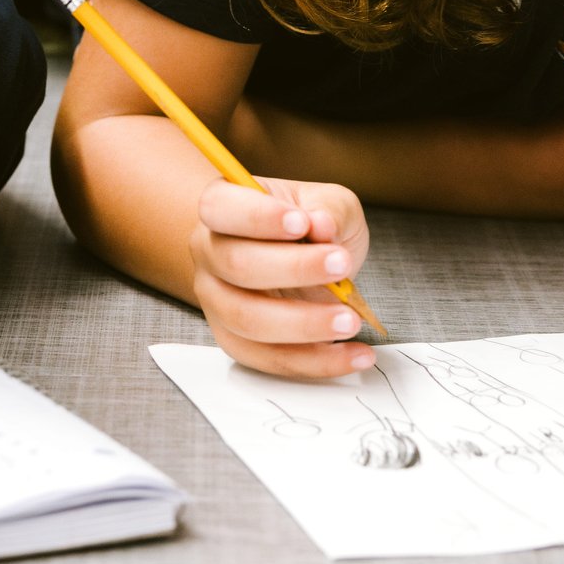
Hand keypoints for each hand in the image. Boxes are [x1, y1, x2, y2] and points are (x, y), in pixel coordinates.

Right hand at [188, 174, 374, 379]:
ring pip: (246, 320)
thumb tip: (323, 225)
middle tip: (341, 266)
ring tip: (350, 320)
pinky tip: (353, 355)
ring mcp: (217, 302)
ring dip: (304, 324)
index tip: (302, 223)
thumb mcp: (328, 202)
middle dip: (293, 269)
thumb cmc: (308, 226)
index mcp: (222, 208)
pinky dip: (315, 362)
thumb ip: (329, 209)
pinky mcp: (237, 341)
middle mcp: (209, 254)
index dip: (257, 216)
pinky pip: (268, 359)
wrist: (299, 261)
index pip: (219, 208)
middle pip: (235, 265)